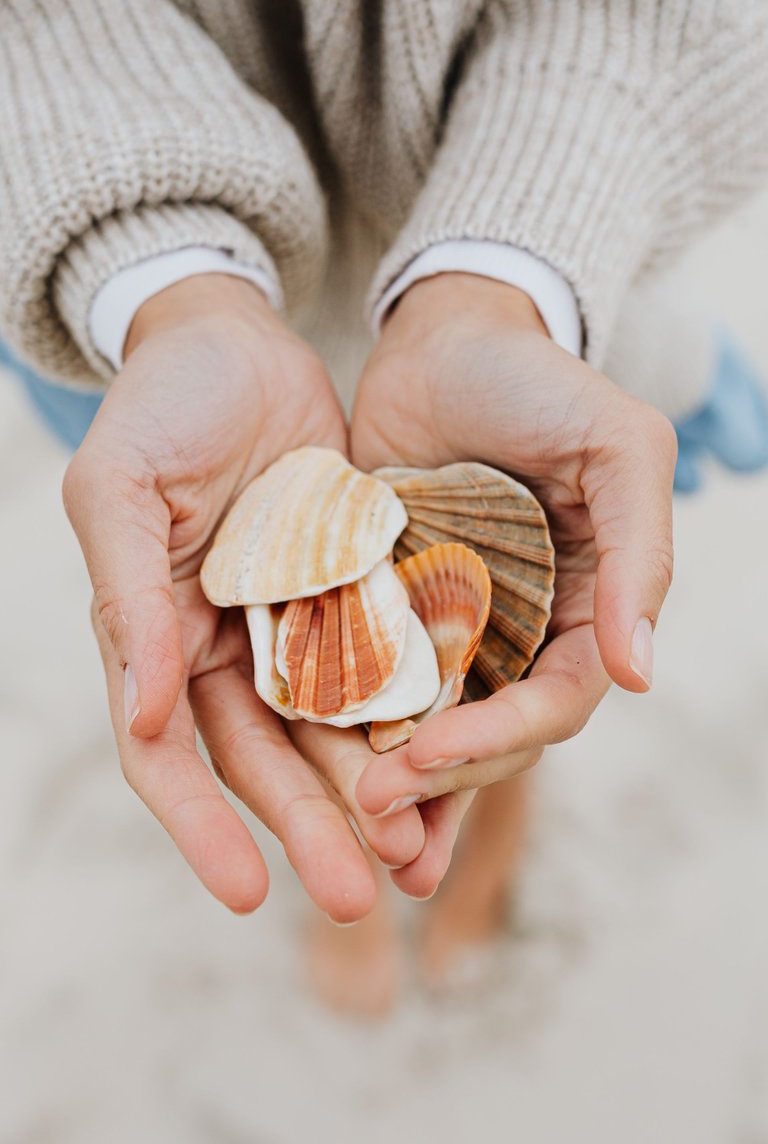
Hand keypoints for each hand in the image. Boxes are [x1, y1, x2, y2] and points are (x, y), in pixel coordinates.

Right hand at [63, 275, 425, 919]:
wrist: (237, 342)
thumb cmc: (161, 406)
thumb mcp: (121, 491)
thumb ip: (130, 601)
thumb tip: (146, 719)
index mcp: (156, 638)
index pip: (170, 755)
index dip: (202, 827)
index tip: (249, 895)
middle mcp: (225, 649)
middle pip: (265, 761)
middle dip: (309, 830)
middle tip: (363, 896)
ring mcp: (294, 626)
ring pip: (332, 729)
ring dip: (370, 794)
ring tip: (418, 856)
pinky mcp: (354, 594)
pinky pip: (386, 664)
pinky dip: (410, 714)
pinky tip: (452, 759)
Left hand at [351, 273, 675, 817]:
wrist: (444, 338)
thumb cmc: (539, 384)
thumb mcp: (617, 448)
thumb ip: (643, 556)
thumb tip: (638, 675)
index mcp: (589, 609)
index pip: (559, 698)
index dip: (504, 736)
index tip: (437, 757)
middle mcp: (525, 634)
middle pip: (493, 732)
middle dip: (441, 779)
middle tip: (376, 812)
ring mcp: (455, 628)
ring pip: (434, 726)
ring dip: (402, 787)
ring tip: (355, 834)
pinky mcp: (390, 611)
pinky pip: (373, 682)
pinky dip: (354, 731)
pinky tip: (319, 776)